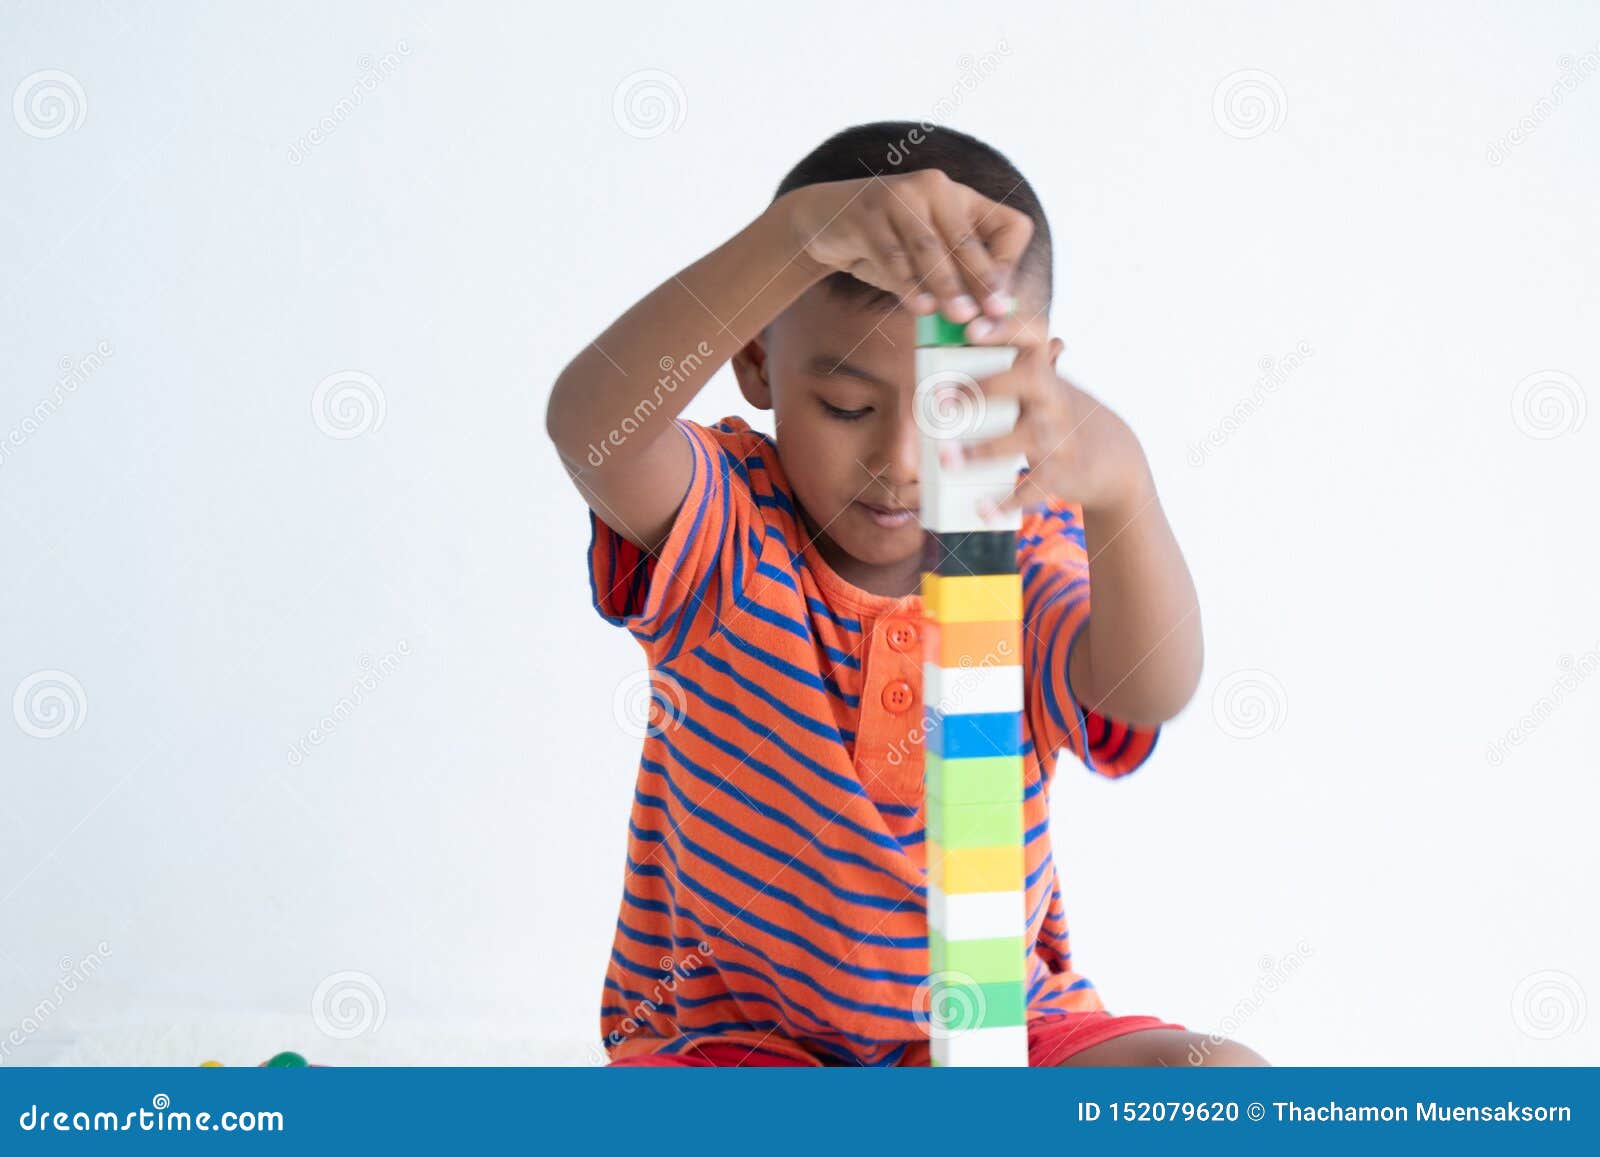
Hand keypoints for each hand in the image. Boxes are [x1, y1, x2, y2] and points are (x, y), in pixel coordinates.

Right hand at [775, 169, 1032, 323]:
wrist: (823, 222)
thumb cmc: (886, 244)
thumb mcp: (928, 256)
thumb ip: (954, 277)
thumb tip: (986, 319)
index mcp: (961, 197)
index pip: (1007, 226)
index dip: (1007, 265)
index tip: (999, 300)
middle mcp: (935, 188)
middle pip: (969, 240)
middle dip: (980, 281)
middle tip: (989, 315)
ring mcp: (899, 198)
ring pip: (931, 249)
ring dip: (947, 286)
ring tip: (959, 316)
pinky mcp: (867, 216)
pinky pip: (893, 257)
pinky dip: (908, 285)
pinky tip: (921, 307)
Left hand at [943, 334, 1152, 517]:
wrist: (1114, 459)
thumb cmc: (1060, 416)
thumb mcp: (1044, 387)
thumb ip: (1011, 367)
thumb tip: (962, 341)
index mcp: (1043, 372)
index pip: (1032, 333)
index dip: (1006, 326)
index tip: (973, 328)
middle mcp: (1053, 399)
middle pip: (1025, 379)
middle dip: (982, 388)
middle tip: (944, 401)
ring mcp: (1058, 436)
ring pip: (1021, 439)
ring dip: (981, 451)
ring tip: (947, 459)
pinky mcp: (1060, 473)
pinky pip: (1033, 490)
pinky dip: (1005, 503)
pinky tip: (982, 510)